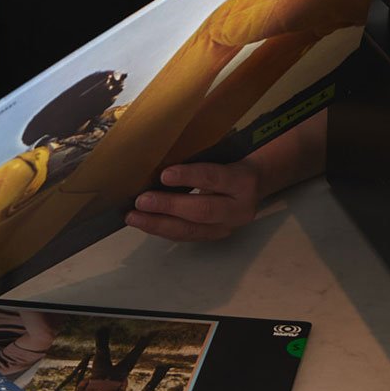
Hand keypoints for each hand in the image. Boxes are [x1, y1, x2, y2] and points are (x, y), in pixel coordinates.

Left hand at [123, 161, 263, 241]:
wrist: (255, 183)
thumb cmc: (232, 160)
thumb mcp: (224, 154)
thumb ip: (199, 158)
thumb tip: (159, 159)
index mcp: (243, 180)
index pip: (214, 178)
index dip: (189, 177)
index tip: (164, 175)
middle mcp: (240, 209)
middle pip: (202, 210)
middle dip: (168, 207)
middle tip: (141, 201)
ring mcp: (228, 227)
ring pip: (191, 230)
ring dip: (159, 224)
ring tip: (134, 217)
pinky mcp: (216, 236)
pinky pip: (186, 236)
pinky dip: (163, 230)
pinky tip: (145, 223)